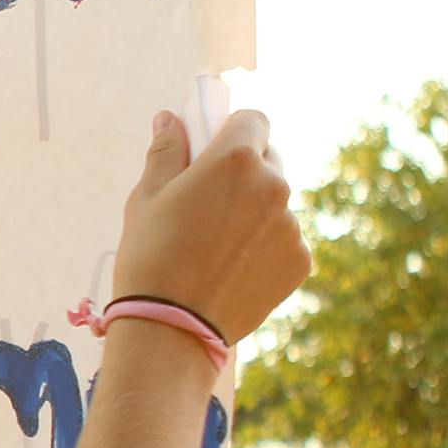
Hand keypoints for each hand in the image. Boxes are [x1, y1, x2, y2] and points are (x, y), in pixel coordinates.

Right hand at [112, 109, 309, 344]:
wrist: (171, 329)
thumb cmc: (150, 256)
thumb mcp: (147, 197)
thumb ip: (166, 151)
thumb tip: (169, 118)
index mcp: (236, 159)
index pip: (254, 120)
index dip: (232, 132)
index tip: (213, 153)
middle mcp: (275, 184)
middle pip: (270, 160)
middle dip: (246, 172)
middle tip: (210, 205)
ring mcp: (292, 225)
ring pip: (277, 204)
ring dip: (256, 213)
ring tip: (217, 248)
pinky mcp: (299, 261)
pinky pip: (285, 241)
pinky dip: (265, 249)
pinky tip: (232, 271)